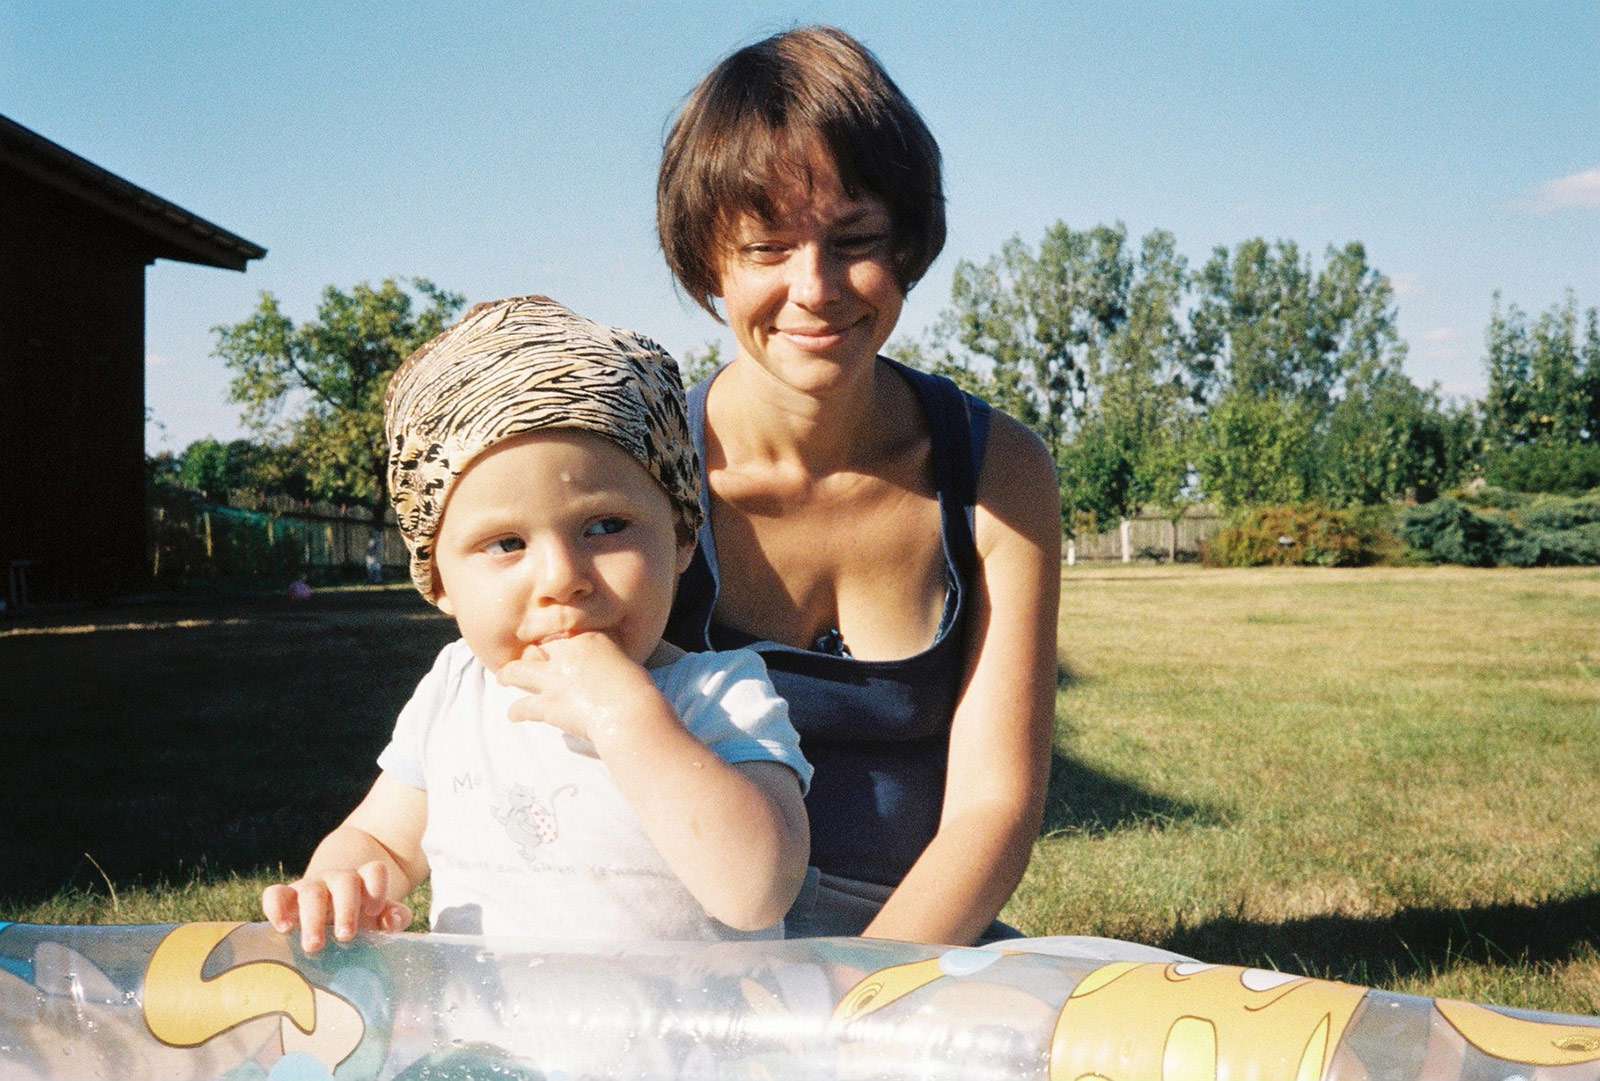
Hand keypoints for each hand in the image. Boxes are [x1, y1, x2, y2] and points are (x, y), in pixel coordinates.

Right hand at [261, 861, 411, 952]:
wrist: (331, 901)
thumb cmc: (360, 914)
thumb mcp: (380, 915)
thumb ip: (395, 916)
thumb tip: (392, 921)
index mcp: (364, 880)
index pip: (374, 871)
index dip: (377, 887)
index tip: (374, 911)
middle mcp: (338, 879)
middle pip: (344, 882)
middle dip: (346, 909)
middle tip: (345, 936)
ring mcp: (311, 886)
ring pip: (311, 891)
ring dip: (313, 917)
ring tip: (315, 944)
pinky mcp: (287, 898)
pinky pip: (275, 894)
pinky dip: (276, 907)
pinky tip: (283, 928)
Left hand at [499, 633, 660, 742]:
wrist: (629, 712)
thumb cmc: (636, 688)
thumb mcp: (624, 659)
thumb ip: (608, 654)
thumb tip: (606, 660)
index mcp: (586, 638)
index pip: (559, 628)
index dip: (550, 634)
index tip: (547, 639)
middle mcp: (565, 654)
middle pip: (535, 646)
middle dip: (527, 650)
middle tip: (523, 653)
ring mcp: (553, 679)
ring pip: (518, 671)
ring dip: (509, 675)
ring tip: (503, 677)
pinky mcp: (548, 705)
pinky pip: (523, 707)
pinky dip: (516, 712)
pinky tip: (512, 715)